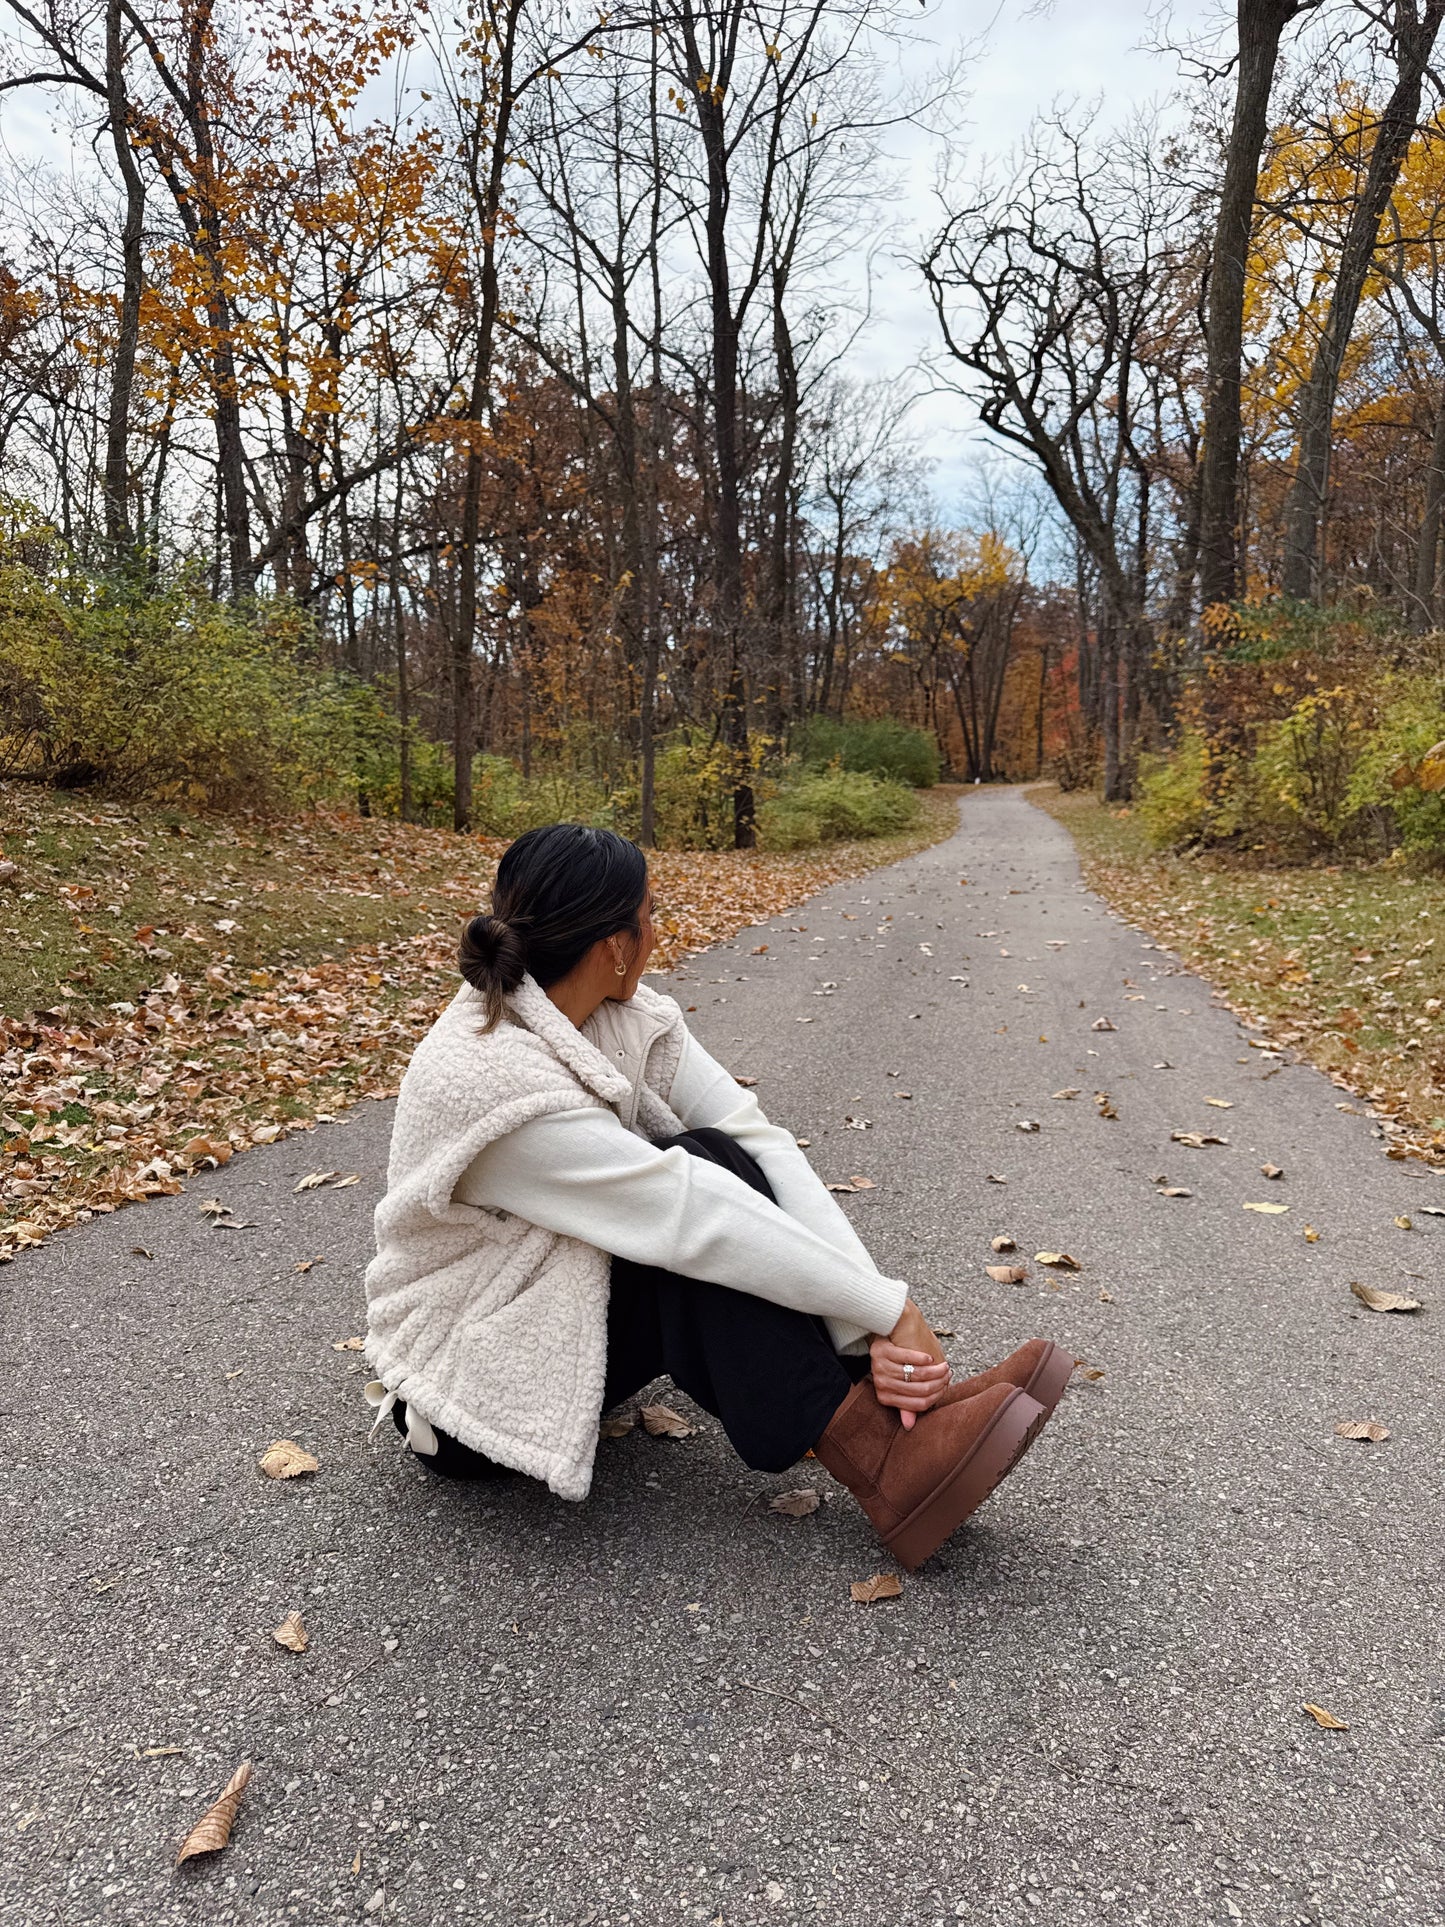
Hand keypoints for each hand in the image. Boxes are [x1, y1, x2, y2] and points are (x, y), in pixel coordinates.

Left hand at [869, 1298, 949, 1430]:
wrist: (881, 1332)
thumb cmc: (893, 1361)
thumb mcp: (899, 1383)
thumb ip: (906, 1403)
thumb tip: (910, 1426)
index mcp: (884, 1396)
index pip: (917, 1404)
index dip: (935, 1396)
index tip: (946, 1386)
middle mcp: (880, 1383)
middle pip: (919, 1390)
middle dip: (938, 1383)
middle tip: (948, 1375)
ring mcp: (879, 1366)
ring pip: (916, 1374)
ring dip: (935, 1370)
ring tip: (944, 1366)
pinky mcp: (882, 1350)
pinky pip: (908, 1358)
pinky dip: (922, 1358)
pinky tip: (931, 1357)